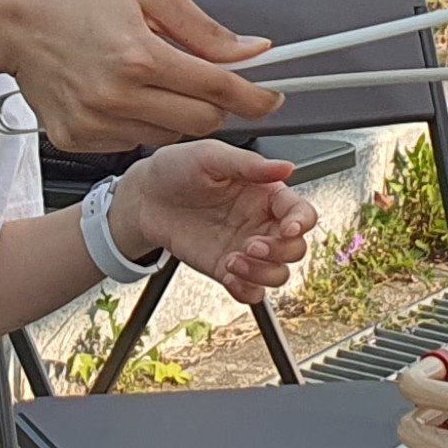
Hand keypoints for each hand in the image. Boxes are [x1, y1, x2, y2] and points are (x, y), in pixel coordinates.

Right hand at [0, 0, 278, 153]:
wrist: (12, 20)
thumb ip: (204, 29)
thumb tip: (250, 50)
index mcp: (139, 55)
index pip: (218, 89)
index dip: (254, 96)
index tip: (271, 97)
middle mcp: (117, 96)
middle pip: (201, 121)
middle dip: (216, 104)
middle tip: (206, 80)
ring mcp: (96, 124)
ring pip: (169, 135)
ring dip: (176, 113)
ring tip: (149, 78)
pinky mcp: (78, 140)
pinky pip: (132, 142)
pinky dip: (140, 122)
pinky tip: (119, 93)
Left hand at [115, 143, 318, 298]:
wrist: (145, 197)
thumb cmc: (177, 169)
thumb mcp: (210, 156)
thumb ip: (249, 165)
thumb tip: (286, 167)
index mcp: (265, 194)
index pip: (302, 212)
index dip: (302, 222)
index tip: (289, 228)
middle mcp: (261, 223)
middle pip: (295, 248)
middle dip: (279, 252)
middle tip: (250, 245)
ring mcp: (245, 249)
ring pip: (278, 273)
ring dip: (262, 273)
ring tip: (232, 260)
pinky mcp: (226, 269)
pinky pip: (251, 291)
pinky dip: (246, 290)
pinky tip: (229, 276)